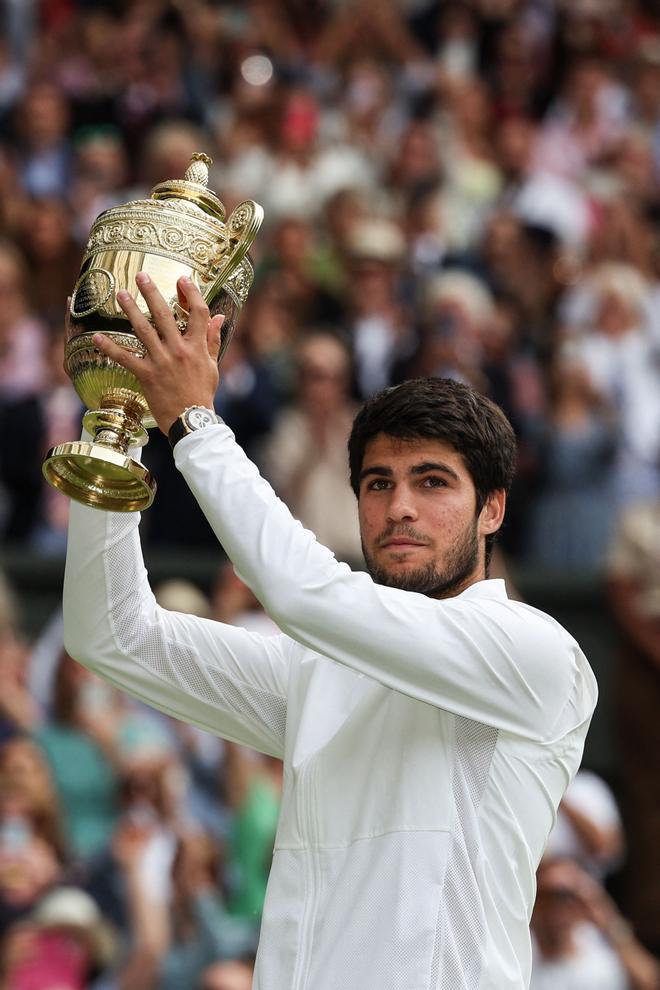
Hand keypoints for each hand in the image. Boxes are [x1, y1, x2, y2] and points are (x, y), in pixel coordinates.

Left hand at [92, 273, 223, 434]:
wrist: (191, 420)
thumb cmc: (202, 394)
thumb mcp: (212, 366)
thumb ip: (212, 340)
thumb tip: (219, 317)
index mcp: (197, 347)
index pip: (197, 313)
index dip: (191, 293)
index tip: (182, 279)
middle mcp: (179, 350)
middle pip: (165, 314)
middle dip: (152, 293)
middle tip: (141, 276)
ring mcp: (161, 361)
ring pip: (144, 330)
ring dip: (131, 310)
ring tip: (121, 294)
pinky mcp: (147, 375)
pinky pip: (125, 358)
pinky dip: (110, 347)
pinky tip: (96, 336)